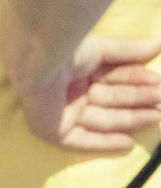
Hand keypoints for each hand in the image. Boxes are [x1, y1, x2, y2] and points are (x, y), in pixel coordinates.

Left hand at [13, 34, 160, 152]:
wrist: (38, 61)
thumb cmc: (66, 48)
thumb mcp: (101, 49)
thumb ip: (128, 51)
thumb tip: (158, 44)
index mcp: (75, 68)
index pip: (111, 78)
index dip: (136, 80)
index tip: (159, 81)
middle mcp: (67, 90)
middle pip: (109, 99)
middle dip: (138, 100)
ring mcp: (59, 110)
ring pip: (101, 118)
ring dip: (130, 118)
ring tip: (157, 114)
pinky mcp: (51, 129)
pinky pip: (81, 139)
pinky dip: (104, 142)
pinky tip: (128, 143)